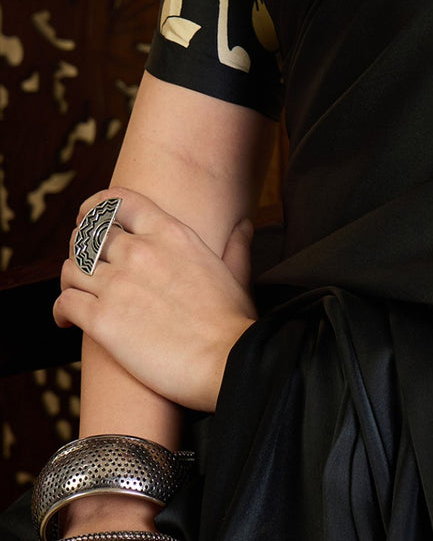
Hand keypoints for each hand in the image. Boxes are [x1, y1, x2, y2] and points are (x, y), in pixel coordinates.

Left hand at [55, 188, 256, 411]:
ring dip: (69, 280)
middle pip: (87, 235)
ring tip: (75, 293)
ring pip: (70, 268)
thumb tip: (244, 226)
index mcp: (170, 233)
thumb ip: (235, 245)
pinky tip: (66, 322)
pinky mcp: (103, 321)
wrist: (226, 360)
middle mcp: (139, 251)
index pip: (118, 201)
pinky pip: (64, 304)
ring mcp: (118, 284)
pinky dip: (60, 311)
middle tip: (82, 265)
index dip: (95, 208)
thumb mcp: (237, 271)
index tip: (88, 219)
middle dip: (79, 248)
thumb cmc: (233, 321)